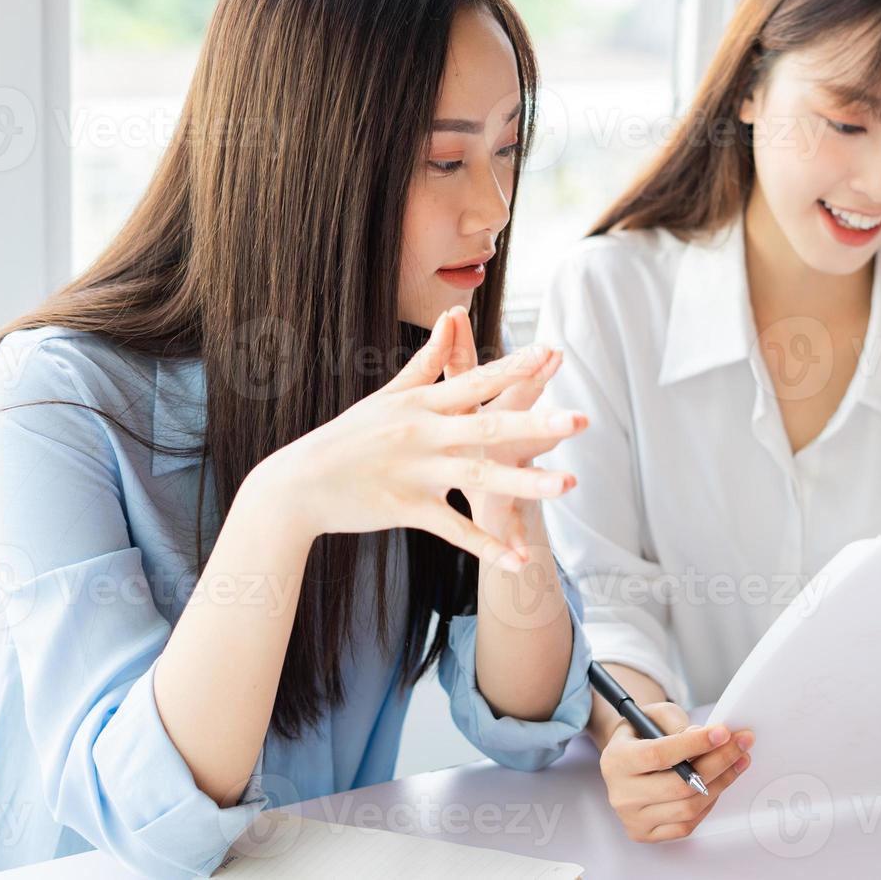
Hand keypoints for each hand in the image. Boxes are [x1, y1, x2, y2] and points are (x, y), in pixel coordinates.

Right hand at [253, 309, 585, 561]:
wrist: (299, 484)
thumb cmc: (347, 437)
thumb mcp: (388, 396)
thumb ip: (427, 362)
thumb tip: (450, 318)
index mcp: (421, 403)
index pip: (475, 380)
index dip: (514, 368)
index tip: (552, 354)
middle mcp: (423, 434)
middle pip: (487, 426)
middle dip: (536, 423)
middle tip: (581, 419)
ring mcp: (417, 473)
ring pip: (479, 478)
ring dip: (526, 483)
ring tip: (568, 484)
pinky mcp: (408, 509)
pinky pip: (455, 530)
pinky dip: (487, 547)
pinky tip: (519, 561)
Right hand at [598, 701, 753, 841]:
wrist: (625, 763)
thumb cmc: (641, 735)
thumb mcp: (652, 715)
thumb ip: (676, 723)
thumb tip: (705, 738)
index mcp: (616, 761)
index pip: (658, 755)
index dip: (694, 744)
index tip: (722, 732)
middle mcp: (621, 794)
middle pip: (679, 785)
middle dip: (718, 762)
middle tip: (741, 743)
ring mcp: (633, 818)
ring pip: (688, 807)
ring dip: (721, 783)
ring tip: (738, 761)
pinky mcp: (646, 833)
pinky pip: (687, 824)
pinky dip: (708, 803)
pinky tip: (719, 783)